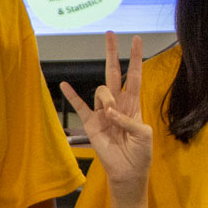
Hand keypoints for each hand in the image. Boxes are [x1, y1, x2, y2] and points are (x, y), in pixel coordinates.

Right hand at [59, 33, 151, 194]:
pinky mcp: (91, 124)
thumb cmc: (140, 154)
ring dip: (106, 98)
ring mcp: (102, 112)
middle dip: (113, 53)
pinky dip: (72, 96)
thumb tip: (110, 112)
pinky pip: (80, 107)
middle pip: (114, 72)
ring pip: (101, 91)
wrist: (128, 172)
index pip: (134, 76)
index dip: (135, 58)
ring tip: (110, 114)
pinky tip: (64, 85)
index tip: (136, 39)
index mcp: (132, 104)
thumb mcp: (143, 135)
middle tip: (110, 34)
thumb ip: (129, 120)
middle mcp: (117, 104)